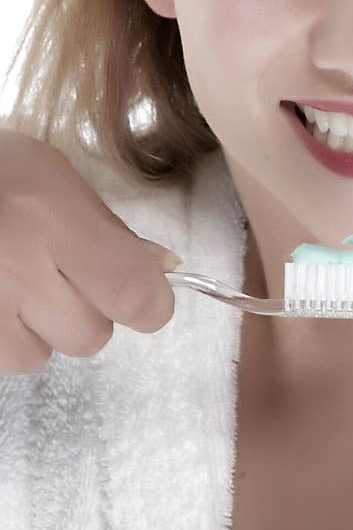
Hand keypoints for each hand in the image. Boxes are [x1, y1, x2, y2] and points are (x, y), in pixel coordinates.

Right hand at [0, 129, 181, 373]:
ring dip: (35, 329)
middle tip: (57, 272)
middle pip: (89, 335)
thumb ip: (106, 227)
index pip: (132, 293)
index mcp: (47, 216)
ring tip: (9, 281)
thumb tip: (160, 271)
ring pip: (37, 356)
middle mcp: (9, 265)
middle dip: (86, 311)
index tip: (147, 297)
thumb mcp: (49, 173)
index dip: (151, 304)